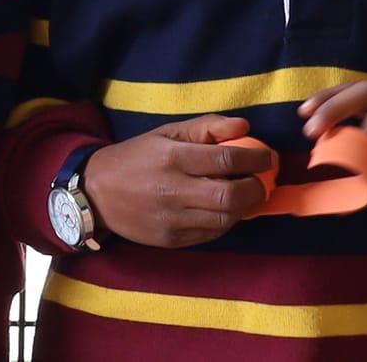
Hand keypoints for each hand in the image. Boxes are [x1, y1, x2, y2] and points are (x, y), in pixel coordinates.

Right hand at [79, 115, 273, 247]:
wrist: (98, 192)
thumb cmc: (139, 156)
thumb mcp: (169, 132)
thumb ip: (208, 126)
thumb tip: (245, 126)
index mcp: (173, 158)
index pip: (227, 158)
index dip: (256, 158)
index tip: (268, 158)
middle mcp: (173, 190)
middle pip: (230, 196)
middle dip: (256, 189)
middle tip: (262, 181)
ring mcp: (171, 219)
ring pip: (224, 219)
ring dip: (244, 207)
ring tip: (246, 194)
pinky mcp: (171, 240)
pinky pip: (211, 234)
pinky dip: (226, 221)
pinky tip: (225, 209)